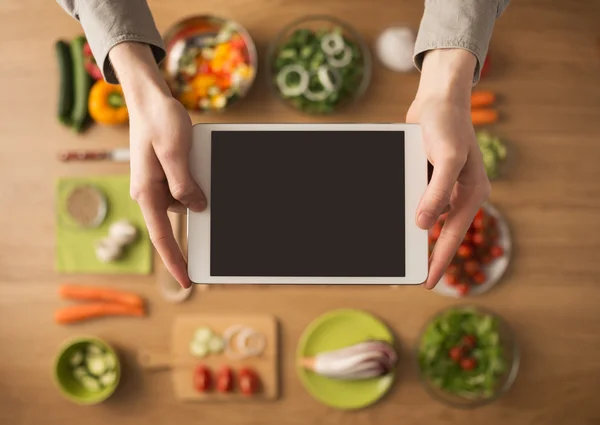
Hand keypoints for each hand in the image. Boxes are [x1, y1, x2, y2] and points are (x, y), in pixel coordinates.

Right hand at [110, 43, 206, 287]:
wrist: (150, 99)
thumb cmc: (159, 122)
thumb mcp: (175, 154)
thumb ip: (184, 185)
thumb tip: (197, 208)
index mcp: (147, 192)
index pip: (161, 236)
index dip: (175, 260)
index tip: (186, 280)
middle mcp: (150, 192)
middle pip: (178, 217)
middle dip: (196, 216)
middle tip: (211, 211)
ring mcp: (157, 183)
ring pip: (185, 200)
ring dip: (198, 191)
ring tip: (198, 161)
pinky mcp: (166, 174)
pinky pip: (185, 186)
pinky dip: (196, 181)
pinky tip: (198, 161)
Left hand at [407, 49, 490, 288]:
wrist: (436, 99)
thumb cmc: (448, 125)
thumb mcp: (448, 158)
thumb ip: (437, 192)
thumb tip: (423, 225)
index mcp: (470, 194)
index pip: (453, 236)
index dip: (439, 261)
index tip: (427, 282)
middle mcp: (457, 195)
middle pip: (438, 231)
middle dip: (424, 252)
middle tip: (405, 271)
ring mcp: (440, 187)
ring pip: (424, 216)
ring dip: (411, 230)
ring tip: (392, 249)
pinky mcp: (425, 178)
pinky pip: (414, 199)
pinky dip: (403, 208)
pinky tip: (388, 217)